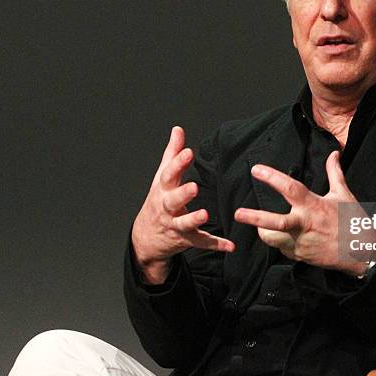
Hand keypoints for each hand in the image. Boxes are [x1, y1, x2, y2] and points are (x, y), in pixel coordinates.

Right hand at [132, 126, 234, 283]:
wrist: (145, 237)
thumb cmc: (158, 200)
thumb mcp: (162, 177)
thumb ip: (172, 153)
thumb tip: (178, 129)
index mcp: (163, 189)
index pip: (168, 174)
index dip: (177, 163)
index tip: (188, 152)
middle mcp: (167, 208)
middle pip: (172, 201)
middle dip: (182, 194)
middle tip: (193, 187)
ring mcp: (175, 225)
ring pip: (184, 223)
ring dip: (194, 219)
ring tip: (205, 214)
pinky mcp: (186, 239)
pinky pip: (201, 242)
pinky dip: (216, 244)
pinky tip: (230, 245)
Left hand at [234, 151, 366, 276]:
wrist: (363, 252)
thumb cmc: (353, 221)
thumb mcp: (343, 195)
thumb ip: (334, 173)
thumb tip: (333, 154)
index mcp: (314, 206)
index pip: (290, 188)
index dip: (272, 177)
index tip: (256, 170)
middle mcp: (305, 225)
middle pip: (275, 222)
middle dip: (255, 218)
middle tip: (238, 213)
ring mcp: (302, 243)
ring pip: (272, 240)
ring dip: (264, 232)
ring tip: (259, 226)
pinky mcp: (300, 256)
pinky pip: (283, 248)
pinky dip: (281, 242)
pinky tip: (287, 237)